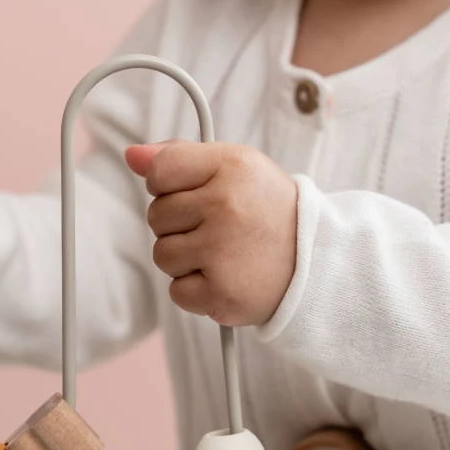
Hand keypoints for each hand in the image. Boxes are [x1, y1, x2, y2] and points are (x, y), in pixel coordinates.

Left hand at [124, 141, 297, 326]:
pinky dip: (197, 291)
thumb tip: (132, 155)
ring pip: (163, 255)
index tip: (195, 194)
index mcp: (230, 166)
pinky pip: (177, 291)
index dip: (169, 186)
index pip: (159, 172)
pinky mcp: (221, 293)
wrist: (317, 262)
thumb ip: (180, 156)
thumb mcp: (235, 167)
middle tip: (222, 227)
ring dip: (186, 259)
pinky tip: (228, 277)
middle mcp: (226, 205)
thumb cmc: (266, 209)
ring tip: (226, 253)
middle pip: (157, 216)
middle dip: (181, 224)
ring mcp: (222, 251)